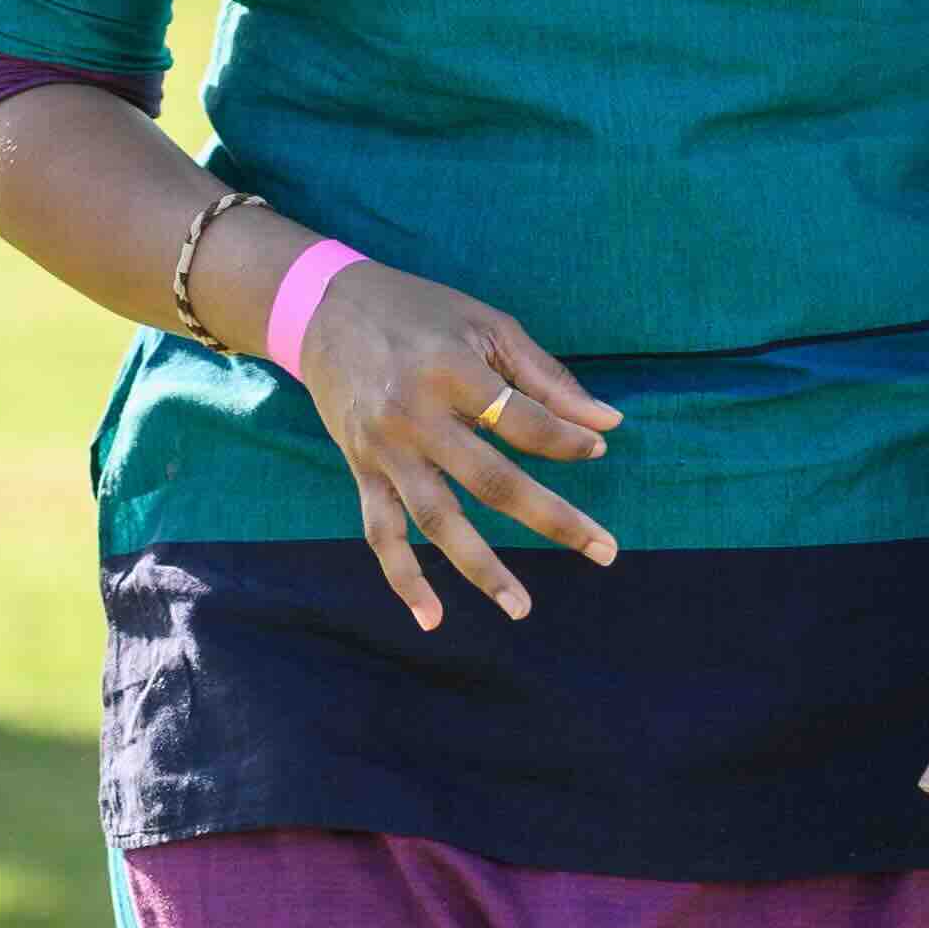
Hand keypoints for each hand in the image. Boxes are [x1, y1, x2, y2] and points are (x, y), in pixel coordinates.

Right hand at [290, 259, 623, 633]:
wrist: (321, 309)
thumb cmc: (417, 312)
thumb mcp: (484, 325)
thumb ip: (545, 377)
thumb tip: (606, 425)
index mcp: (450, 370)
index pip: (522, 420)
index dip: (566, 440)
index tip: (597, 449)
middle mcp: (415, 415)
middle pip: (491, 480)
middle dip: (553, 519)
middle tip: (605, 551)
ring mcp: (384, 449)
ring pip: (437, 519)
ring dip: (481, 567)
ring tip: (521, 607)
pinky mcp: (361, 470)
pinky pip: (382, 533)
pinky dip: (403, 578)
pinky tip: (433, 618)